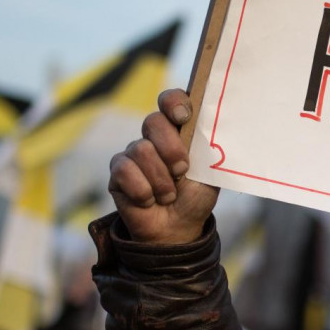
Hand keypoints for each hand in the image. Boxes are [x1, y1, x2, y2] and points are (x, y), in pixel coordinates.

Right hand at [108, 89, 218, 244]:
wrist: (177, 229)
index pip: (171, 100)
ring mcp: (134, 152)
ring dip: (161, 180)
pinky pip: (125, 171)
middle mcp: (154, 136)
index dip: (174, 102)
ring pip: (141, 150)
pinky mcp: (117, 171)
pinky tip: (149, 201)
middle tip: (182, 171)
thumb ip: (208, 148)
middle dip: (171, 150)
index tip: (183, 117)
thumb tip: (212, 126)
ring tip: (169, 196)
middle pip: (153, 121)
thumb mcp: (209, 173)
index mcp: (179, 130)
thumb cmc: (195, 197)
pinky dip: (143, 191)